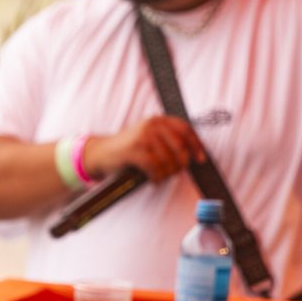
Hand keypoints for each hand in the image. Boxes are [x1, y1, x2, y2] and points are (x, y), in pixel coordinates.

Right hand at [83, 116, 205, 182]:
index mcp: (158, 120)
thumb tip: (189, 155)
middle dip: (180, 163)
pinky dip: (156, 176)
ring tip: (162, 177)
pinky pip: (154, 167)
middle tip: (176, 172)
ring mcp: (142, 136)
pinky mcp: (134, 150)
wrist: (101, 153)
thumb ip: (166, 140)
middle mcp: (152, 125)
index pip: (185, 130)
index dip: (196, 145)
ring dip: (167, 173)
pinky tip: (153, 180)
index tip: (200, 159)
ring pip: (167, 159)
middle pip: (179, 146)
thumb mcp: (147, 138)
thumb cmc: (127, 150)